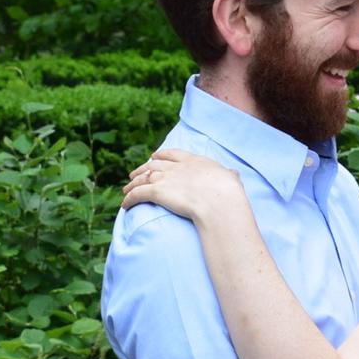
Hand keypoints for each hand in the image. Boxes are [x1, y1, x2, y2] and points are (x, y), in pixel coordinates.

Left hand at [121, 149, 246, 224]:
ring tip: (126, 189)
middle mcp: (176, 167)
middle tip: (134, 173)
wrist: (218, 200)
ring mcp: (165, 178)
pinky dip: (129, 199)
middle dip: (142, 169)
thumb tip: (233, 173)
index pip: (172, 154)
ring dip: (132, 184)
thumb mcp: (230, 178)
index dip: (161, 155)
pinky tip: (125, 205)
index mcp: (193, 161)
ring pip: (142, 179)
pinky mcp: (157, 192)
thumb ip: (229, 174)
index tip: (154, 157)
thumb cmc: (228, 192)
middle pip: (153, 165)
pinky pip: (137, 194)